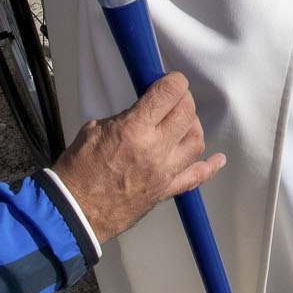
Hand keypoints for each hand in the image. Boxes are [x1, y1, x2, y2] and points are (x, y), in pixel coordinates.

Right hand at [52, 73, 223, 244]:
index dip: (174, 81)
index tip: (171, 79)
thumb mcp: (94, 129)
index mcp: (133, 130)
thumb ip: (123, 118)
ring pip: (196, 142)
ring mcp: (164, 172)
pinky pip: (196, 178)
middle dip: (183, 99)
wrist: (75, 212)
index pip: (168, 94)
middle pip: (187, 114)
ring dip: (193, 126)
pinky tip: (216, 159)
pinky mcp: (165, 191)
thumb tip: (139, 112)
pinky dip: (209, 167)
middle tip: (174, 97)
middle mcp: (154, 150)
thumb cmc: (77, 173)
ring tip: (183, 121)